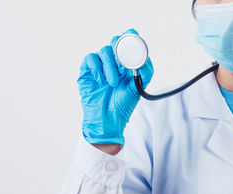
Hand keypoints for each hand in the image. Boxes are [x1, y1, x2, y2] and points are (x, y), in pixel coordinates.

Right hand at [78, 28, 153, 144]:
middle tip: (123, 62)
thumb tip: (145, 58)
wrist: (107, 120)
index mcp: (126, 64)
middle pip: (115, 42)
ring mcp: (100, 66)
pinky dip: (97, 67)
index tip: (133, 35)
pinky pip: (91, 58)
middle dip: (119, 48)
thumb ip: (145, 72)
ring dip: (110, 66)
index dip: (130, 37)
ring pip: (104, 51)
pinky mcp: (87, 71)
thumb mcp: (138, 88)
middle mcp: (113, 62)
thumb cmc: (122, 105)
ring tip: (113, 83)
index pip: (128, 44)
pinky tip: (100, 80)